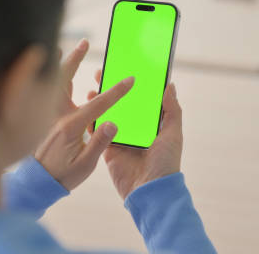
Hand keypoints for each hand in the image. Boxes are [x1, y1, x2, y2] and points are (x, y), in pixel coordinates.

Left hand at [35, 39, 133, 190]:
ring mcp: (47, 115)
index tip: (130, 80)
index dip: (116, 91)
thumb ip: (99, 144)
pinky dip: (50, 77)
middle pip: (65, 80)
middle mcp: (57, 116)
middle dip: (76, 59)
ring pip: (52, 82)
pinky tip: (53, 71)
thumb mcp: (85, 165)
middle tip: (84, 42)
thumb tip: (113, 123)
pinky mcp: (43, 118)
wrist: (35, 184)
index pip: (98, 103)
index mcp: (71, 126)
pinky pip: (46, 91)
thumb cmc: (62, 176)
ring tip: (62, 47)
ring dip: (59, 64)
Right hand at [87, 70, 182, 199]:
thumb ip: (172, 110)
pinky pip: (98, 131)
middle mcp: (135, 129)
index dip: (133, 85)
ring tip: (92, 86)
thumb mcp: (173, 133)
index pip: (141, 99)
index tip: (125, 67)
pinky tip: (85, 106)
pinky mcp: (108, 148)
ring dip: (100, 101)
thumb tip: (169, 85)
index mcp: (151, 124)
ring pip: (108, 114)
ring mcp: (120, 137)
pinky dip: (92, 120)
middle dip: (112, 88)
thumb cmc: (166, 163)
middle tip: (103, 72)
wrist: (150, 191)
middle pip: (122, 104)